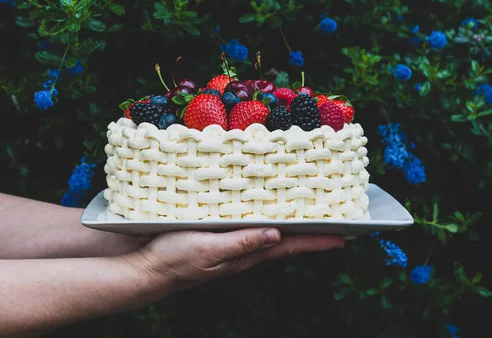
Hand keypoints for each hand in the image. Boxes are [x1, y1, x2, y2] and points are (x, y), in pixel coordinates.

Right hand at [123, 228, 343, 297]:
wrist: (148, 271)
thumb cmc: (175, 259)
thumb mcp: (208, 249)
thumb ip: (241, 244)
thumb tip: (276, 236)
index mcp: (246, 255)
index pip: (289, 248)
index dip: (315, 242)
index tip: (342, 238)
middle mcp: (244, 253)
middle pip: (286, 244)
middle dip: (311, 237)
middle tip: (336, 228)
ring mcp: (233, 249)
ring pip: (271, 239)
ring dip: (293, 232)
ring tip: (311, 223)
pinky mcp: (220, 242)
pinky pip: (252, 234)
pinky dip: (269, 227)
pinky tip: (268, 220)